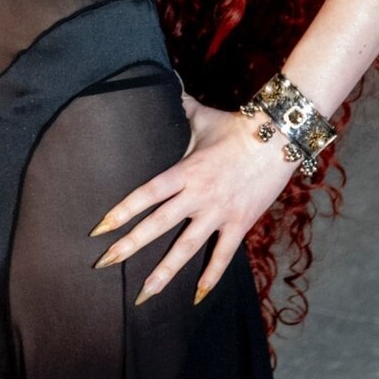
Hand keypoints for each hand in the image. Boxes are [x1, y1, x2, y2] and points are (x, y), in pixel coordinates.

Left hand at [89, 93, 296, 306]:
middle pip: (157, 225)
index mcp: (184, 171)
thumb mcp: (202, 116)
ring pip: (185, 248)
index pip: (146, 194)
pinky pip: (222, 256)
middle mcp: (197, 195)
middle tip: (104, 264)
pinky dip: (210, 278)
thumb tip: (168, 81)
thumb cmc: (236, 127)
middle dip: (129, 246)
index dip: (121, 211)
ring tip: (144, 293)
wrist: (278, 138)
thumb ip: (181, 105)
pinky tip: (195, 297)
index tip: (99, 228)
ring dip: (163, 272)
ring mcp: (218, 212)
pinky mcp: (239, 224)